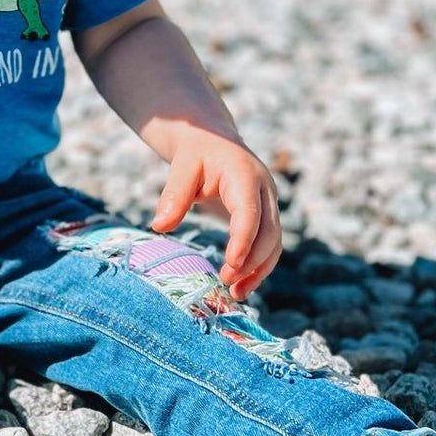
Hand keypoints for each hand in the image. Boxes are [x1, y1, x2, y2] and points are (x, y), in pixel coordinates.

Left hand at [150, 133, 281, 302]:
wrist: (214, 141)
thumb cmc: (196, 153)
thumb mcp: (181, 167)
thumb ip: (174, 195)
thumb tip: (160, 226)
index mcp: (245, 175)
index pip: (250, 213)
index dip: (243, 240)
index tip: (230, 266)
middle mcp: (265, 190)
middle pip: (270, 232)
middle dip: (252, 261)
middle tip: (226, 282)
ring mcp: (269, 203)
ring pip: (274, 243)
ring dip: (260, 270)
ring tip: (236, 294)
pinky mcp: (266, 216)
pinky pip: (270, 245)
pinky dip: (259, 267)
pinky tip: (242, 285)